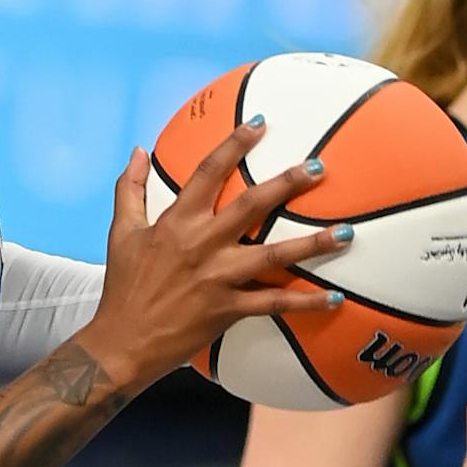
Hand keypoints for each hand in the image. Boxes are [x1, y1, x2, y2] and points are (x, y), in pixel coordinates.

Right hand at [82, 121, 349, 395]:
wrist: (120, 344)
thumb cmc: (123, 289)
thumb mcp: (120, 234)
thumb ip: (130, 190)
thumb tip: (136, 151)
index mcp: (176, 222)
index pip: (208, 173)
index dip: (234, 145)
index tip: (260, 123)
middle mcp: (201, 245)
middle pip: (251, 206)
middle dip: (287, 184)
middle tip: (318, 167)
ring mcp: (217, 278)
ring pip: (273, 255)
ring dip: (312, 244)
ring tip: (346, 234)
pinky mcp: (227, 310)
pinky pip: (273, 305)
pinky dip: (305, 303)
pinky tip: (334, 298)